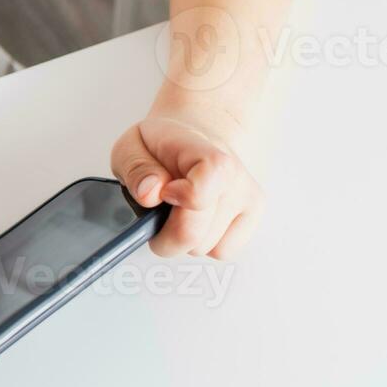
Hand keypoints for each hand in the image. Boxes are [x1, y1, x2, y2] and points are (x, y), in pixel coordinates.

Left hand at [110, 109, 263, 259]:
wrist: (198, 134)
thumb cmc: (164, 146)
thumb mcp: (132, 146)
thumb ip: (136, 169)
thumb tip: (150, 194)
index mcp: (203, 150)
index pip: (206, 183)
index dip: (182, 198)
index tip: (165, 193)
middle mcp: (233, 174)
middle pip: (194, 234)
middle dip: (165, 232)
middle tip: (159, 210)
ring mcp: (248, 197)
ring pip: (205, 248)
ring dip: (184, 237)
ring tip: (179, 209)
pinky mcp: (254, 216)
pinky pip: (222, 251)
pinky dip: (204, 242)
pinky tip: (197, 219)